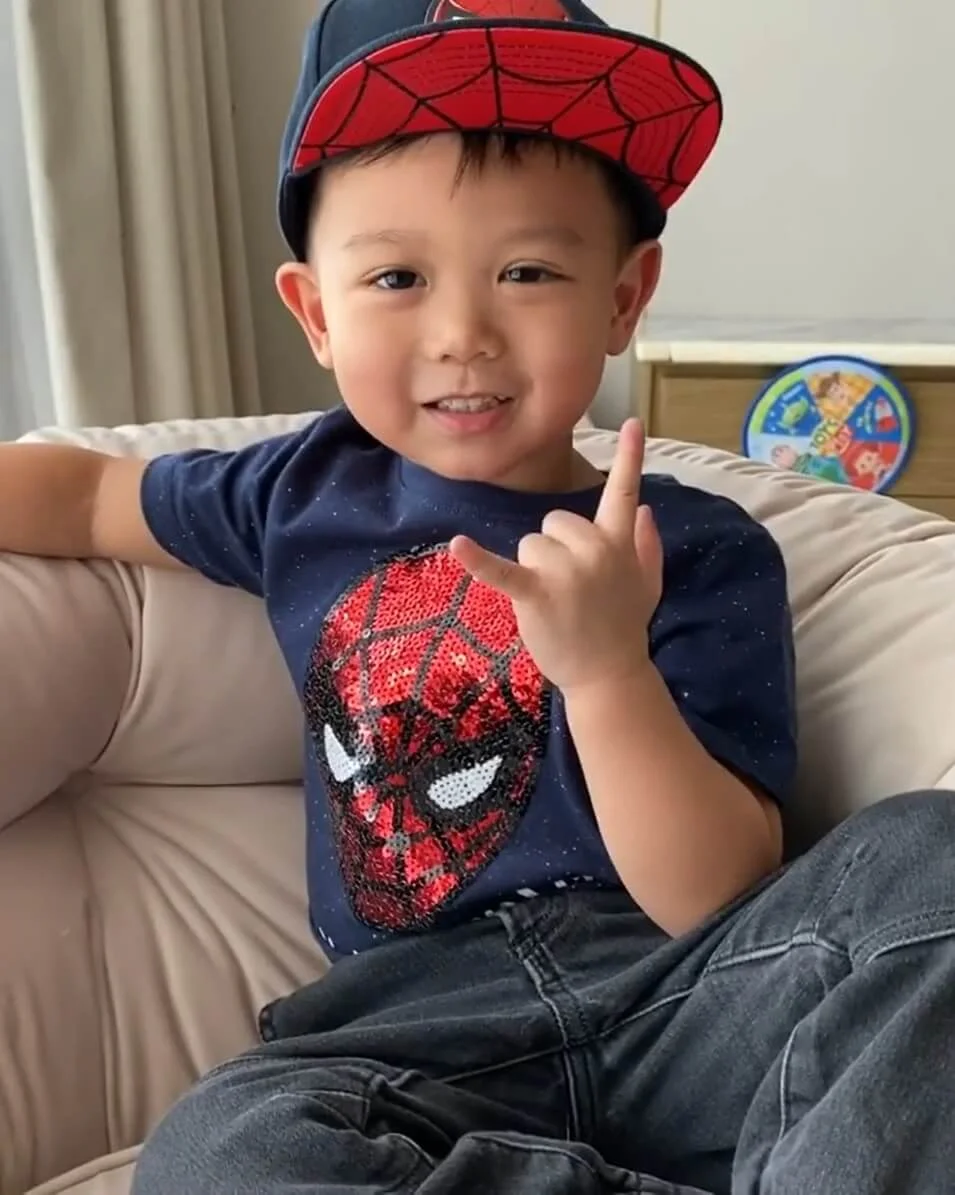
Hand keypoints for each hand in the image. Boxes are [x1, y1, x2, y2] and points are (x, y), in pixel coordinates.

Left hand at [450, 419, 663, 693]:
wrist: (609, 675)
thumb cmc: (624, 627)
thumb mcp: (648, 583)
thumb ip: (647, 544)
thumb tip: (645, 510)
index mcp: (618, 542)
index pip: (625, 491)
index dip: (631, 457)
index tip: (635, 422)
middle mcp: (594, 549)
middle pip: (553, 522)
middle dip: (555, 550)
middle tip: (570, 589)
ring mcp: (565, 572)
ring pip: (530, 544)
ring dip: (535, 569)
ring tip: (554, 602)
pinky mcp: (537, 594)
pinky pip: (503, 569)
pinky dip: (477, 560)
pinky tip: (457, 546)